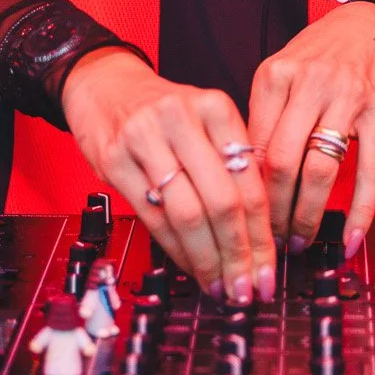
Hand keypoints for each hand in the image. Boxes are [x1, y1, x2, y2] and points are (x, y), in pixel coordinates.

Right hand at [62, 48, 274, 300]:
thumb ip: (230, 165)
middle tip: (247, 289)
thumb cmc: (162, 112)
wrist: (104, 85)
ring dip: (208, 260)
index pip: (250, 181)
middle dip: (239, 255)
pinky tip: (190, 267)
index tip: (269, 269)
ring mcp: (145, 137)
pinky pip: (153, 217)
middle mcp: (182, 118)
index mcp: (215, 107)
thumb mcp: (204, 122)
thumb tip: (259, 236)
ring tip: (220, 286)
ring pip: (188, 214)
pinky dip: (176, 250)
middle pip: (222, 201)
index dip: (263, 234)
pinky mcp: (114, 159)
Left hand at [247, 3, 374, 262]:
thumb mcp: (277, 75)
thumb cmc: (312, 58)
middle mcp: (310, 84)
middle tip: (269, 239)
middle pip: (282, 161)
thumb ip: (261, 120)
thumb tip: (243, 180)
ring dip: (308, 215)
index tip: (243, 217)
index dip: (246, 188)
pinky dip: (359, 210)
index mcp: (275, 76)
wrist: (363, 28)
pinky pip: (370, 169)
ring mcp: (346, 98)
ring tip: (300, 240)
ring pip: (321, 169)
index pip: (253, 144)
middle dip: (274, 211)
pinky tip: (350, 237)